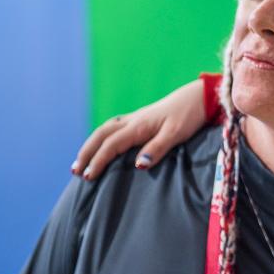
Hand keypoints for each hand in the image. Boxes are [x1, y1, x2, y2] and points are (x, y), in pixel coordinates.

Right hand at [71, 79, 206, 179]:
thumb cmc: (189, 115)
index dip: (98, 160)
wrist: (198, 96)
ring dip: (91, 144)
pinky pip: (114, 128)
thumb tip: (138, 165)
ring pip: (105, 129)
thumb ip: (158, 148)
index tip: (88, 177)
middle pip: (101, 134)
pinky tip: (102, 146)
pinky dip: (102, 138)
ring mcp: (135, 118)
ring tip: (81, 161)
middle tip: (75, 171)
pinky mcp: (140, 119)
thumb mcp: (177, 133)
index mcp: (139, 125)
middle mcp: (132, 120)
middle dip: (86, 152)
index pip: (112, 144)